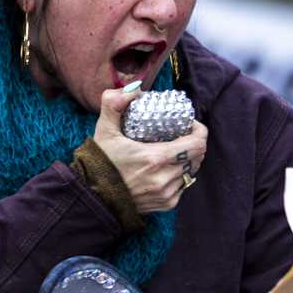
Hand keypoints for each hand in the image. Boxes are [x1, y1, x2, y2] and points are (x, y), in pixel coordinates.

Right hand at [93, 87, 207, 213]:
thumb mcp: (104, 130)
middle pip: (197, 157)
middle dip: (194, 144)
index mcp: (155, 158)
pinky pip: (182, 186)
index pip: (197, 144)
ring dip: (187, 160)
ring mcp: (167, 193)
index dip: (199, 131)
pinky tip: (166, 169)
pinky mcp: (166, 204)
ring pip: (191, 172)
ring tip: (174, 151)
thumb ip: (114, 103)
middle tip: (182, 135)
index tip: (189, 124)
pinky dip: (178, 176)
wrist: (93, 197)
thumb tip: (133, 89)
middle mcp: (164, 177)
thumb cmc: (100, 163)